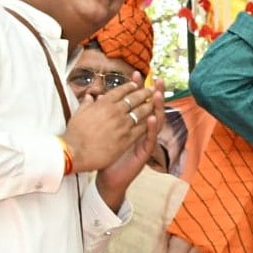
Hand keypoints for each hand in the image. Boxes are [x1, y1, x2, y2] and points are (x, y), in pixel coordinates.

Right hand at [63, 76, 157, 172]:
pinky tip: (153, 120)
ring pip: (141, 112)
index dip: (130, 86)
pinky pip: (142, 128)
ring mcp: (122, 124)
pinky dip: (148, 123)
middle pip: (134, 98)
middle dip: (144, 93)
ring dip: (149, 106)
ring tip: (155, 103)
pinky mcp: (127, 138)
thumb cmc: (74, 134)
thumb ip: (86, 104)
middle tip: (150, 90)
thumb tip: (89, 96)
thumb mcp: (78, 114)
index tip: (136, 84)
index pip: (120, 91)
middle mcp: (115, 111)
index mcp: (103, 103)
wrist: (75, 152)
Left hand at [94, 79, 164, 209]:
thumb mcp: (102, 130)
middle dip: (154, 93)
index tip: (136, 74)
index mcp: (132, 124)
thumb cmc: (104, 155)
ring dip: (158, 108)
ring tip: (158, 95)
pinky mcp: (144, 153)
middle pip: (151, 108)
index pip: (138, 102)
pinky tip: (152, 118)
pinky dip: (152, 128)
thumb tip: (94, 97)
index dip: (138, 88)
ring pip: (156, 121)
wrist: (108, 178)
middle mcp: (142, 131)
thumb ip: (100, 114)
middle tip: (157, 80)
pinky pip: (150, 139)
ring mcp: (145, 142)